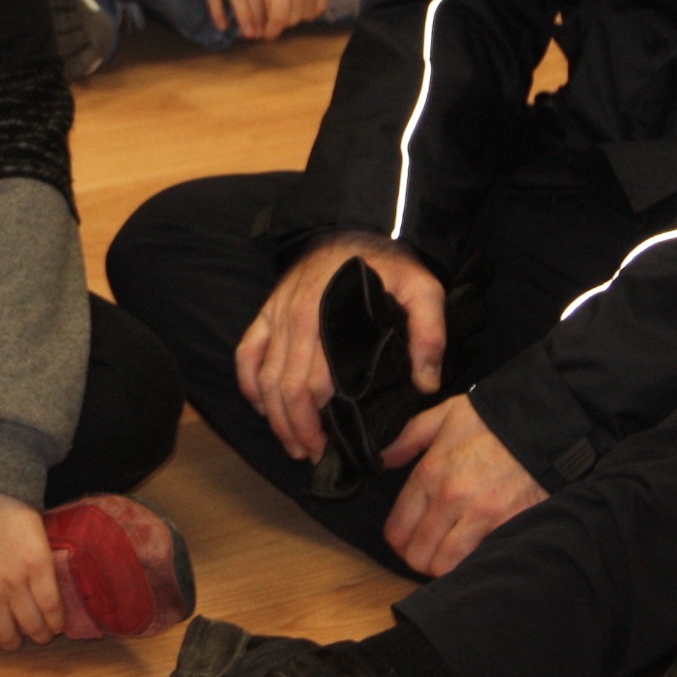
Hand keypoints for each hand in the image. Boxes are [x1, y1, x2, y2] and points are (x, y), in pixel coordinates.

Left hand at [0, 486, 61, 649]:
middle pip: (8, 637)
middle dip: (13, 640)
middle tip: (17, 631)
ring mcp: (16, 581)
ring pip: (33, 627)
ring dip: (37, 634)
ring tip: (39, 629)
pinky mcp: (39, 567)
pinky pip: (52, 606)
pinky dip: (56, 620)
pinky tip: (54, 619)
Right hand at [234, 232, 444, 461]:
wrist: (358, 222)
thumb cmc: (390, 260)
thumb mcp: (423, 290)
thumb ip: (429, 335)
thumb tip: (427, 383)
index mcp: (325, 321)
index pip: (309, 388)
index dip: (313, 425)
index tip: (328, 448)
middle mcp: (293, 321)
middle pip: (282, 389)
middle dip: (292, 429)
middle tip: (309, 454)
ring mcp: (276, 315)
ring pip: (261, 377)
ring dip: (271, 415)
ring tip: (290, 442)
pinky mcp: (268, 309)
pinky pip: (247, 351)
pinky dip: (247, 381)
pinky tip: (260, 405)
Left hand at [259, 0, 337, 35]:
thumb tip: (262, 7)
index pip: (278, 15)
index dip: (270, 29)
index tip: (264, 34)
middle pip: (292, 18)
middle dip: (280, 25)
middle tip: (271, 25)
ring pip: (306, 14)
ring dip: (295, 18)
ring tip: (285, 14)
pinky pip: (321, 5)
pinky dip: (311, 10)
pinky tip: (301, 6)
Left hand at [383, 396, 545, 576]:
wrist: (544, 422)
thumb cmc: (493, 418)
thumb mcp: (444, 414)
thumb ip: (409, 438)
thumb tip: (384, 460)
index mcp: (430, 472)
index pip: (398, 528)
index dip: (397, 541)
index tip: (405, 541)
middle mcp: (451, 498)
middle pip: (418, 554)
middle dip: (419, 558)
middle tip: (428, 552)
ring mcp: (481, 515)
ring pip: (446, 565)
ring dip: (444, 566)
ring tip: (449, 557)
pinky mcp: (510, 525)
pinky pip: (480, 560)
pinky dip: (473, 564)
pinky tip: (473, 555)